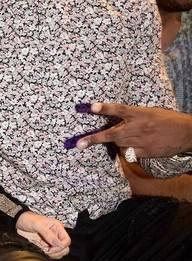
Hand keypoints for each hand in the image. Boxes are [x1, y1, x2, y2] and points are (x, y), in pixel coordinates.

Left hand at [16, 211, 70, 258]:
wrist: (20, 222)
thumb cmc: (29, 219)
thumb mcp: (38, 225)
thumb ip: (48, 234)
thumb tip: (57, 244)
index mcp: (58, 227)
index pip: (66, 241)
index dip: (60, 246)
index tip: (51, 247)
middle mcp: (56, 234)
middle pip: (65, 248)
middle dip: (57, 252)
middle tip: (47, 250)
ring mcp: (51, 241)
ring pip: (59, 253)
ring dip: (52, 254)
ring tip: (44, 250)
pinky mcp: (46, 245)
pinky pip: (52, 254)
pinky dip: (48, 255)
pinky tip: (43, 250)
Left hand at [75, 102, 191, 157]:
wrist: (186, 133)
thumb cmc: (168, 120)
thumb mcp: (150, 112)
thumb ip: (134, 116)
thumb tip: (119, 121)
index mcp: (140, 113)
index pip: (119, 109)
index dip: (105, 108)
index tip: (91, 107)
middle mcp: (138, 127)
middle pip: (112, 134)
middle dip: (94, 139)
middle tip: (79, 143)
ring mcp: (141, 142)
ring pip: (119, 144)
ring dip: (115, 142)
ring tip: (111, 138)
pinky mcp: (145, 153)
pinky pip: (130, 153)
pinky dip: (128, 150)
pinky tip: (136, 146)